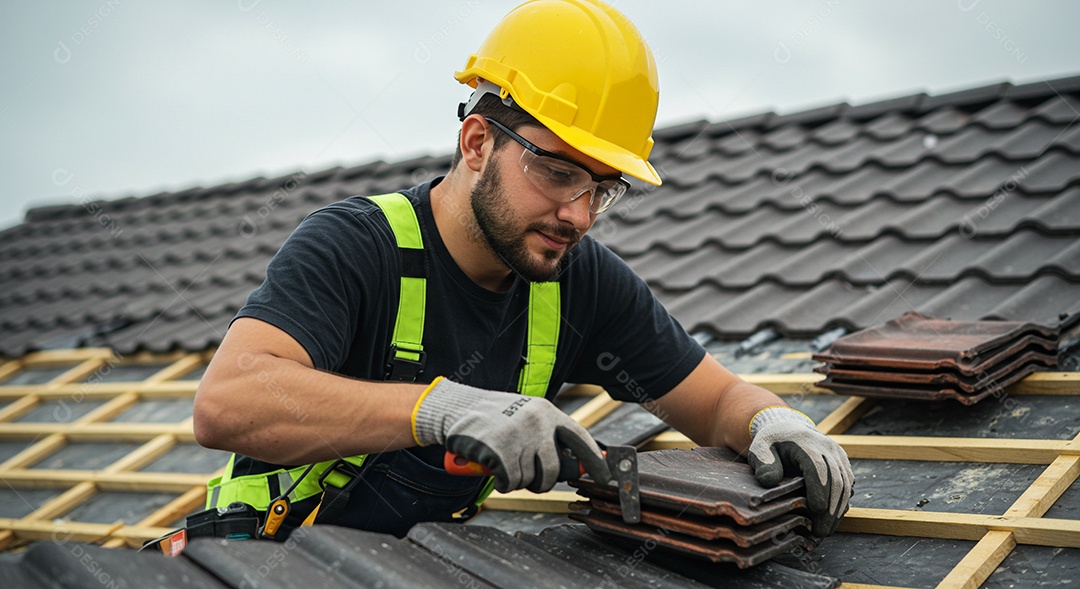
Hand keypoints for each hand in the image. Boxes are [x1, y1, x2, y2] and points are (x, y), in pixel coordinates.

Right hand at [412, 377, 610, 492]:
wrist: (457, 408)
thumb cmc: (494, 416)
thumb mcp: (526, 415)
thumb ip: (548, 435)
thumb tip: (575, 464)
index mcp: (547, 412)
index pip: (579, 439)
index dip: (593, 462)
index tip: (603, 477)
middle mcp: (537, 423)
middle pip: (552, 469)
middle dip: (542, 481)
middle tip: (530, 478)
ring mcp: (518, 437)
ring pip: (528, 478)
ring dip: (516, 479)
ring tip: (503, 460)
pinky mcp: (498, 452)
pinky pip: (510, 483)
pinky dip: (502, 482)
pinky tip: (492, 466)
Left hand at [747, 406, 852, 536]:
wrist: (788, 428)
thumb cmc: (772, 442)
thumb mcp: (760, 448)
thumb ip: (763, 464)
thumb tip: (769, 481)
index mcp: (806, 442)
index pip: (817, 467)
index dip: (819, 489)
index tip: (816, 511)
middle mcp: (827, 447)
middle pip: (835, 479)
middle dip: (830, 508)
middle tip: (821, 531)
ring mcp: (838, 455)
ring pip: (845, 484)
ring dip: (838, 509)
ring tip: (827, 530)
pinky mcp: (843, 463)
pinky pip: (848, 484)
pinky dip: (842, 503)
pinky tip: (832, 519)